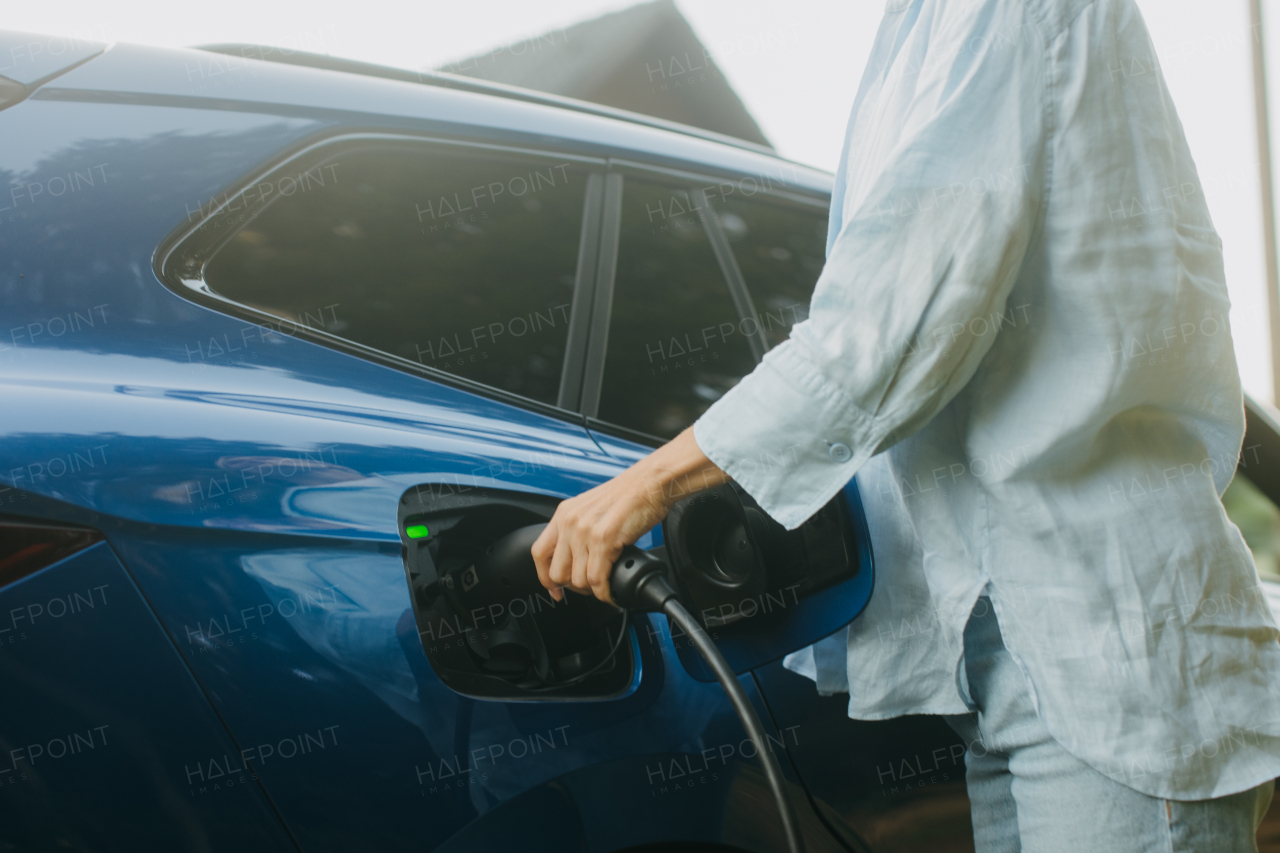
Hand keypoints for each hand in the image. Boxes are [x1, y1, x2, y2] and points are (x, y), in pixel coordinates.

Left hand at [532, 427, 728, 605]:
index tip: (555, 590)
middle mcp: (569, 522)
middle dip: (572, 588)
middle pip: (557, 572)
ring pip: (578, 580)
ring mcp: (584, 532)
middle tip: (588, 589)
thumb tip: (578, 558)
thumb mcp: (592, 509)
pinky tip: (612, 592)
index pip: (539, 553)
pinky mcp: (603, 540)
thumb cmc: (629, 495)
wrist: (650, 483)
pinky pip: (597, 580)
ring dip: (592, 591)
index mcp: (564, 514)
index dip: (545, 578)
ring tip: (604, 588)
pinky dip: (605, 593)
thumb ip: (579, 529)